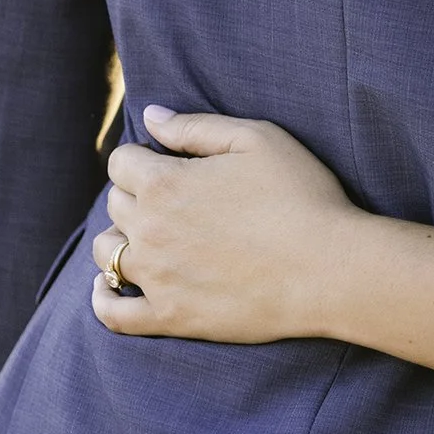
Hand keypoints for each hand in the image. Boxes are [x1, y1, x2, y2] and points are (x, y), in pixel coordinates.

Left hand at [91, 106, 364, 343]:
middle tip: (177, 201)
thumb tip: (150, 116)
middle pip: (115, 204)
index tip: (170, 164)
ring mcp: (157, 277)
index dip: (144, 158)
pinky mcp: (171, 317)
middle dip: (137, 195)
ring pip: (105, 252)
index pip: (121, 163)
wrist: (331, 269)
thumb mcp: (257, 139)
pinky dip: (102, 298)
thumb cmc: (301, 196)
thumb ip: (196, 127)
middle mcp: (150, 230)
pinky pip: (113, 314)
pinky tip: (109, 287)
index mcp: (165, 183)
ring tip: (150, 238)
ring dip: (120, 239)